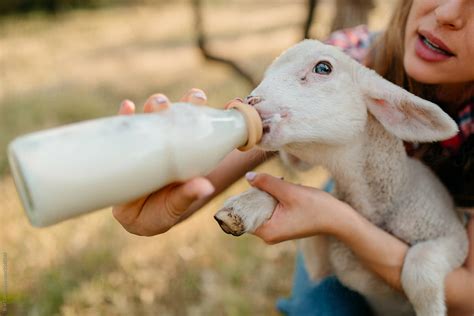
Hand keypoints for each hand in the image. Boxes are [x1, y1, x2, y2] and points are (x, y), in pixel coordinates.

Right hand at [112, 88, 214, 235]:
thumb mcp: (177, 205)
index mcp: (184, 151)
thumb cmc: (163, 210)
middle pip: (174, 116)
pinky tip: (128, 107)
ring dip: (156, 106)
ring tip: (158, 105)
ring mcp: (145, 144)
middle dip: (181, 105)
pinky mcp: (123, 150)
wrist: (137, 220)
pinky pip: (122, 130)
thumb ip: (188, 195)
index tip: (200, 100)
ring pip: (151, 118)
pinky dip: (125, 116)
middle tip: (187, 102)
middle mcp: (166, 142)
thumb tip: (206, 188)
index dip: (197, 108)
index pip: (192, 124)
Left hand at [245, 172, 349, 243]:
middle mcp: (268, 234)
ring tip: (281, 182)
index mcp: (267, 231)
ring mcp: (275, 230)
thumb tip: (248, 177)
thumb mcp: (289, 191)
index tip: (252, 186)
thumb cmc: (316, 207)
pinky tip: (286, 188)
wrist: (338, 219)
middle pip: (250, 210)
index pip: (242, 216)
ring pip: (261, 207)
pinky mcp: (282, 225)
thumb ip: (267, 183)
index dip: (243, 200)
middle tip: (272, 180)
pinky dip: (274, 197)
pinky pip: (270, 208)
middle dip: (258, 193)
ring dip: (267, 193)